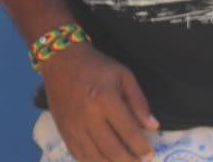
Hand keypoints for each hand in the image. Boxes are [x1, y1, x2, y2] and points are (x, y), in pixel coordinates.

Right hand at [38, 43, 158, 161]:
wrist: (61, 60)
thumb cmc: (96, 66)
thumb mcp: (123, 75)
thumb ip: (139, 102)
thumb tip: (152, 127)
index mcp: (106, 100)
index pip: (129, 133)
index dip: (142, 148)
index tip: (150, 154)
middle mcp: (89, 116)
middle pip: (113, 149)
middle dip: (130, 161)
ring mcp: (73, 125)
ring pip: (95, 157)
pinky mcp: (63, 130)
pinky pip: (78, 155)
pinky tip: (103, 161)